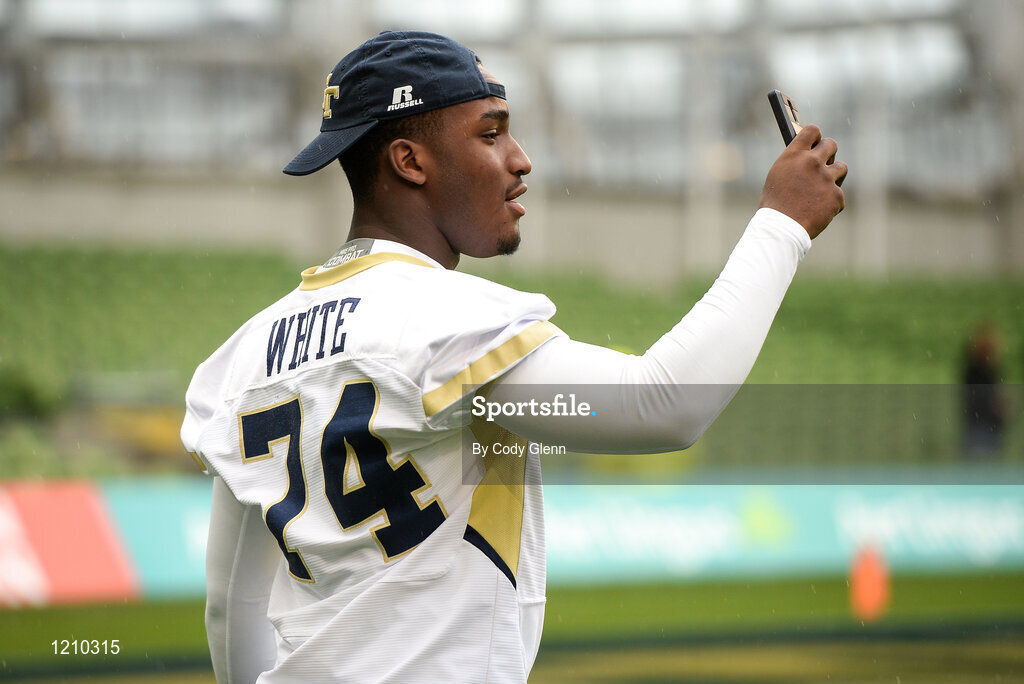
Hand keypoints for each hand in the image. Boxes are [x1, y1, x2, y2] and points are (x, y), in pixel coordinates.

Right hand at [759, 124, 847, 239]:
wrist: (781, 229)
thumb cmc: (775, 205)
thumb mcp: (778, 177)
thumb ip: (795, 163)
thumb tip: (808, 156)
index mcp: (793, 156)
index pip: (812, 130)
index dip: (816, 136)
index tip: (816, 142)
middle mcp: (811, 162)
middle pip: (831, 144)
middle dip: (829, 153)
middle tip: (824, 164)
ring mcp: (826, 179)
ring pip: (841, 168)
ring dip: (834, 176)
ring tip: (821, 190)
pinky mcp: (836, 196)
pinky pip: (839, 195)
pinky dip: (831, 203)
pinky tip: (818, 211)